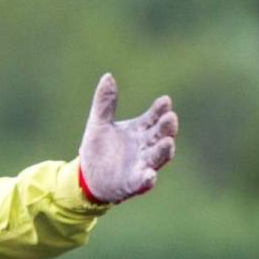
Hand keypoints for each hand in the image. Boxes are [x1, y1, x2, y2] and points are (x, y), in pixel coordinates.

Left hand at [77, 73, 177, 203]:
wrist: (87, 175)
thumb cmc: (98, 148)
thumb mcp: (98, 122)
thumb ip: (104, 103)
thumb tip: (108, 76)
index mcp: (140, 130)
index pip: (154, 117)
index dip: (160, 110)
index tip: (165, 100)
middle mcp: (145, 147)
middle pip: (160, 135)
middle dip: (167, 127)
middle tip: (171, 118)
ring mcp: (142, 164)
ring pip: (157, 157)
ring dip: (164, 150)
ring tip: (168, 142)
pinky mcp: (133, 182)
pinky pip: (143, 181)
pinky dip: (148, 179)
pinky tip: (150, 175)